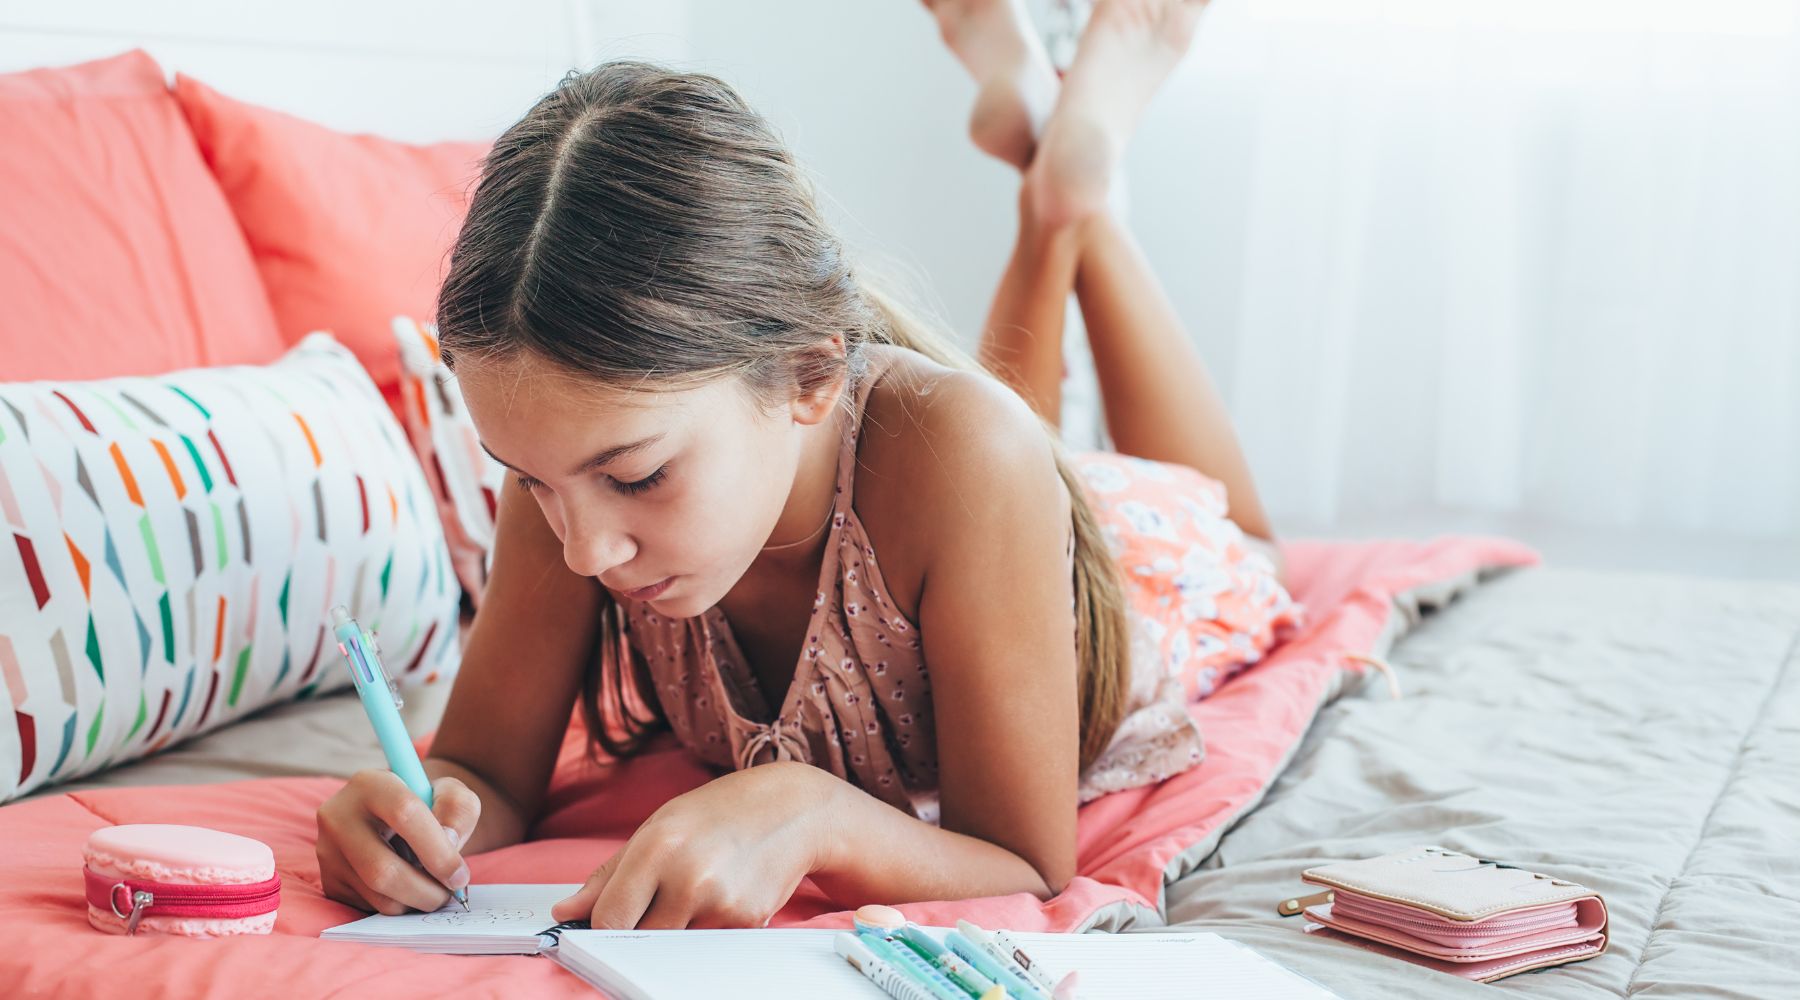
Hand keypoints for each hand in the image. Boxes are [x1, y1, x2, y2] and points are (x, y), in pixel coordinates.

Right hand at [317, 769, 479, 914]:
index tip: (460, 876)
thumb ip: (458, 811)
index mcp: (369, 783)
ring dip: (415, 902)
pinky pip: (368, 907)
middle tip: (450, 894)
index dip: (437, 851)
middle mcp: (338, 816)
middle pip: (382, 869)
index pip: (404, 813)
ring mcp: (328, 851)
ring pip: (376, 894)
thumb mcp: (452, 795)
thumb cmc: (430, 806)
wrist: (399, 820)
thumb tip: (448, 843)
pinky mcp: (329, 880)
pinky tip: (409, 888)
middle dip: (425, 890)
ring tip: (434, 890)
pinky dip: (399, 906)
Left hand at [550, 762, 831, 928]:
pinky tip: (725, 890)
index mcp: (657, 847)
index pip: (608, 917)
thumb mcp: (657, 827)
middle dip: (641, 925)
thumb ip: (608, 874)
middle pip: (638, 937)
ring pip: (673, 942)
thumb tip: (566, 912)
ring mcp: (720, 903)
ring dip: (677, 925)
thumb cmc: (717, 814)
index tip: (603, 924)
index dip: (600, 927)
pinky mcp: (747, 922)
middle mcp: (688, 877)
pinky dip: (708, 925)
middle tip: (659, 897)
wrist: (791, 809)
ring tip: (698, 884)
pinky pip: (708, 941)